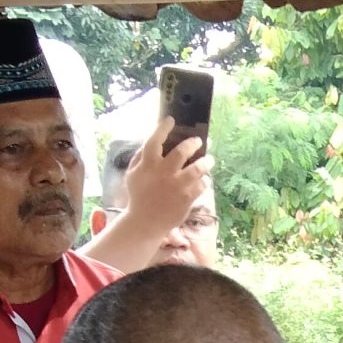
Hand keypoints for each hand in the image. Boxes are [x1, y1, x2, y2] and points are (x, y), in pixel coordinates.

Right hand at [123, 114, 210, 229]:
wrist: (145, 222)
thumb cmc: (139, 196)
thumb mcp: (132, 174)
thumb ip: (139, 157)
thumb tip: (149, 142)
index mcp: (148, 165)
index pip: (154, 140)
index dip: (163, 128)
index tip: (171, 120)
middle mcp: (163, 173)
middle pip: (182, 151)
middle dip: (193, 143)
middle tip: (198, 141)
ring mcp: (177, 186)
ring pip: (198, 168)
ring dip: (206, 161)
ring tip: (210, 159)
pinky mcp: (187, 198)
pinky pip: (202, 184)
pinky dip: (204, 181)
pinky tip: (204, 179)